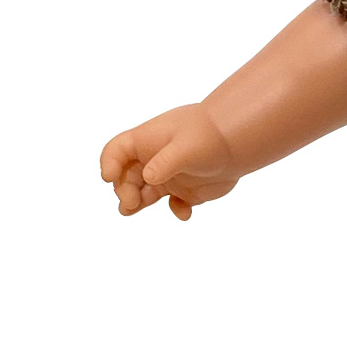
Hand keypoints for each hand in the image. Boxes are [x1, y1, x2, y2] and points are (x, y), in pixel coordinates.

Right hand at [99, 105, 240, 220]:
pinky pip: (173, 205)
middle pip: (125, 177)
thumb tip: (148, 178)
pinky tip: (185, 212)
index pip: (116, 151)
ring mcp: (168, 176)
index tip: (107, 178)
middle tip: (131, 203)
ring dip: (136, 203)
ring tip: (130, 211)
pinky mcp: (185, 190)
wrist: (238, 141)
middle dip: (123, 190)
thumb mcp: (185, 147)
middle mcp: (153, 159)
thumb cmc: (209, 135)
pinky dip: (176, 210)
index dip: (109, 163)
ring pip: (143, 193)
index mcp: (147, 142)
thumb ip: (165, 162)